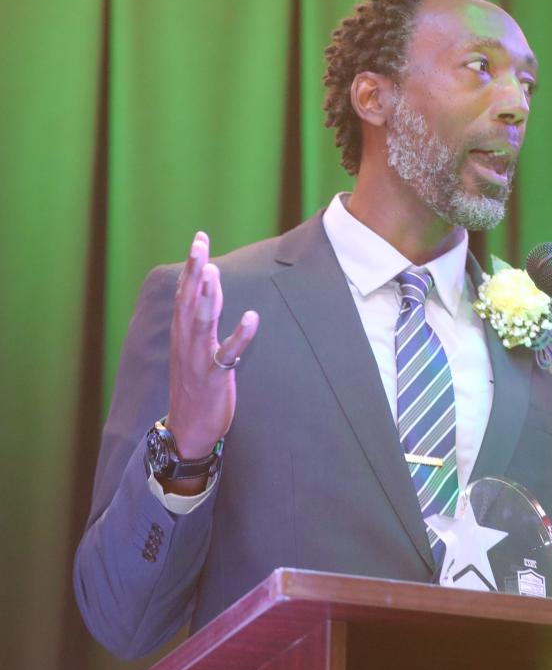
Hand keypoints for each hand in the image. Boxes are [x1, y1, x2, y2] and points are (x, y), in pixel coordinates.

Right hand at [165, 232, 258, 488]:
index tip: (199, 238)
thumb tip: (211, 288)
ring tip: (214, 270)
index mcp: (182, 335)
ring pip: (201, 323)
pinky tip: (252, 317)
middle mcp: (186, 343)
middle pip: (189, 301)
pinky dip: (239, 336)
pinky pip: (227, 354)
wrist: (187, 431)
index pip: (184, 293)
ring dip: (208, 297)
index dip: (191, 266)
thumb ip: (202, 320)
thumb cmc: (195, 387)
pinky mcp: (213, 378)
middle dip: (195, 271)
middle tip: (200, 242)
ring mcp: (198, 360)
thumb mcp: (194, 349)